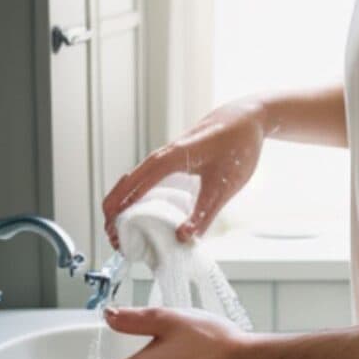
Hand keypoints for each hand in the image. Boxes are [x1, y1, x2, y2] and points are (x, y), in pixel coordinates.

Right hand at [102, 98, 266, 247]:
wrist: (247, 118)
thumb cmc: (237, 145)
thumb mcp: (224, 186)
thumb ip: (204, 213)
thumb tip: (182, 238)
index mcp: (171, 158)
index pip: (133, 185)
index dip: (119, 209)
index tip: (111, 232)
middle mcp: (163, 155)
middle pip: (127, 182)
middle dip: (114, 210)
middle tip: (113, 239)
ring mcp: (167, 156)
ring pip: (135, 179)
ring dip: (123, 203)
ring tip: (121, 230)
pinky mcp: (174, 159)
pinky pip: (146, 177)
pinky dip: (136, 195)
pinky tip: (141, 211)